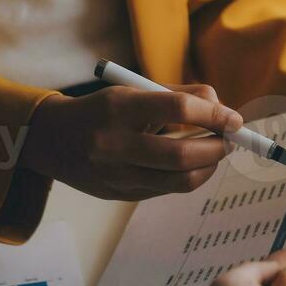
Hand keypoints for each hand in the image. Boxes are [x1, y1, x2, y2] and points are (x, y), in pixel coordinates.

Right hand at [20, 83, 242, 200]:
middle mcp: (115, 143)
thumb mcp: (134, 90)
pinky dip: (189, 177)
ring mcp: (116, 174)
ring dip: (208, 167)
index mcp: (119, 107)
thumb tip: (224, 110)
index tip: (234, 119)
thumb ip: (180, 95)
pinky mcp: (119, 195)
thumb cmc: (104, 109)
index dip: (214, 114)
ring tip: (216, 152)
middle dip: (217, 148)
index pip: (177, 108)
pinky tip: (193, 165)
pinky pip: (167, 190)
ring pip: (179, 180)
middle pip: (181, 154)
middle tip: (230, 139)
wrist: (51, 139)